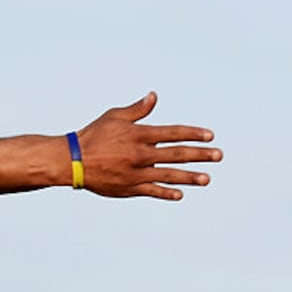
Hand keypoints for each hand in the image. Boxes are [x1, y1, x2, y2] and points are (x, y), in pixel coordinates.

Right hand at [76, 92, 219, 199]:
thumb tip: (154, 97)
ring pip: (168, 175)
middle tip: (218, 155)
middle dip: (200, 155)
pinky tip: (180, 194)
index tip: (209, 135)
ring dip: (190, 177)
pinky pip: (151, 191)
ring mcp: (136, 173)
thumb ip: (137, 110)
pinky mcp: (128, 188)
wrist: (73, 161)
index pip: (173, 133)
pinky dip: (166, 193)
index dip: (193, 134)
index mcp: (140, 135)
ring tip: (207, 179)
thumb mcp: (114, 116)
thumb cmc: (93, 135)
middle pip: (177, 154)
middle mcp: (141, 154)